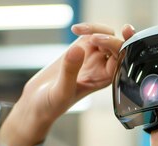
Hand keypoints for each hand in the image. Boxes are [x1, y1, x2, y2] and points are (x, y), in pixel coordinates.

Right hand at [0, 23, 135, 145]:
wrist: (37, 103)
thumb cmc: (52, 104)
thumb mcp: (61, 91)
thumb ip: (70, 71)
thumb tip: (78, 49)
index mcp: (105, 79)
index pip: (121, 59)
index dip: (116, 46)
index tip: (98, 40)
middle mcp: (102, 67)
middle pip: (117, 45)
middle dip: (109, 36)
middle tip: (90, 36)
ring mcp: (92, 57)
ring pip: (106, 36)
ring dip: (96, 29)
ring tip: (79, 31)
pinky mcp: (79, 50)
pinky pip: (92, 34)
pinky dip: (87, 28)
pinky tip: (75, 29)